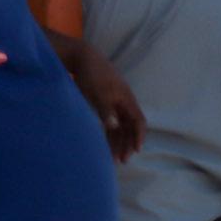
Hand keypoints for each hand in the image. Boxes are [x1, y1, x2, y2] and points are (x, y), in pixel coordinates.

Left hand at [65, 44, 145, 160]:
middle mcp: (123, 104)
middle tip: (122, 161)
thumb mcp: (98, 93)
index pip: (138, 121)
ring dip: (119, 143)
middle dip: (128, 145)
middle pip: (130, 128)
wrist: (82, 59)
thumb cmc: (92, 75)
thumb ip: (106, 110)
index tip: (136, 150)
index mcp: (127, 100)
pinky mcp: (104, 106)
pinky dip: (110, 135)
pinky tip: (106, 146)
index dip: (139, 136)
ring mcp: (114, 105)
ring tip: (114, 159)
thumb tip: (114, 126)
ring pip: (120, 128)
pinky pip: (111, 124)